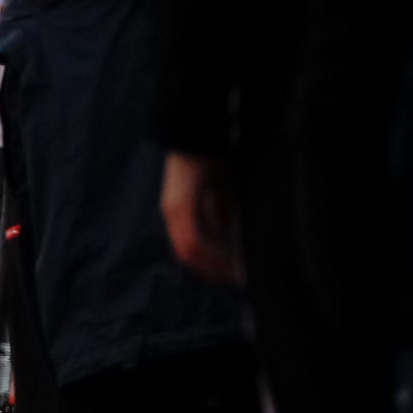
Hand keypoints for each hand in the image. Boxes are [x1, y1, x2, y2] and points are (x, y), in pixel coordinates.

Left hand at [161, 151, 243, 283]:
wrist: (200, 133)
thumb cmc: (213, 157)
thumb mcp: (221, 190)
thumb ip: (223, 212)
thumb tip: (235, 235)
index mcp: (182, 211)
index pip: (192, 248)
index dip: (212, 263)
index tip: (234, 273)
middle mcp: (174, 213)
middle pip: (188, 254)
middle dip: (215, 270)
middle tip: (239, 280)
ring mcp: (174, 210)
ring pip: (188, 251)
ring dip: (214, 265)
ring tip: (238, 274)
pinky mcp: (179, 206)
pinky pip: (192, 239)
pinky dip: (210, 251)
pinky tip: (230, 257)